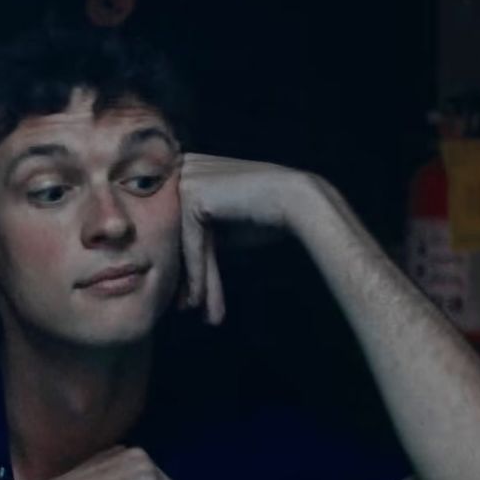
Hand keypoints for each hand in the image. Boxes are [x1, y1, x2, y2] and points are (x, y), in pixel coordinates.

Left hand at [177, 153, 308, 323]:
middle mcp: (185, 168)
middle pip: (182, 235)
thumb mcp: (224, 228)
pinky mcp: (192, 194)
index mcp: (192, 169)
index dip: (189, 264)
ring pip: (186, 242)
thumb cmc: (268, 214)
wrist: (298, 201)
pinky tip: (198, 299)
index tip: (192, 296)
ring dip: (194, 280)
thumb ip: (199, 238)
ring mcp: (186, 179)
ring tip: (195, 311)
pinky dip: (197, 272)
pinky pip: (192, 243)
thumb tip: (181, 272)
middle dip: (188, 275)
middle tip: (187, 308)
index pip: (183, 225)